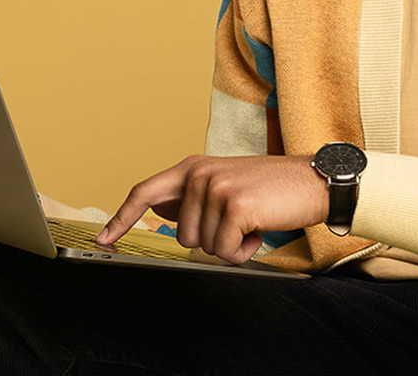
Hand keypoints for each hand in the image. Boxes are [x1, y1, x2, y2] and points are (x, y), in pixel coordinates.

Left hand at [98, 154, 328, 263]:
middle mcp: (199, 174)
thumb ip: (192, 195)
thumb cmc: (272, 187)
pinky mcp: (234, 206)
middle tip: (239, 221)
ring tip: (252, 220)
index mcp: (193, 167)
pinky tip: (260, 228)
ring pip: (203, 246)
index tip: (104, 239)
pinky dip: (245, 250)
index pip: (145, 192)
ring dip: (231, 245)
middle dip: (211, 240)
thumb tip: (158, 209)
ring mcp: (216, 188)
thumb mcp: (225, 182)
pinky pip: (225, 251)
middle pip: (180, 236)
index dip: (121, 218)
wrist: (313, 180)